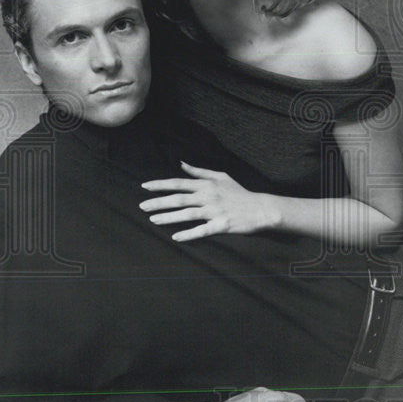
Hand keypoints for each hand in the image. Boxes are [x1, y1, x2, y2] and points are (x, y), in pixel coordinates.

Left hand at [140, 162, 280, 240]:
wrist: (260, 208)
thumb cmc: (239, 193)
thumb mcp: (221, 177)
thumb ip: (200, 172)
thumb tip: (181, 164)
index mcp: (207, 184)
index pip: (179, 183)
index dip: (161, 185)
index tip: (144, 187)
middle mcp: (209, 196)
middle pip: (179, 198)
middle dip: (158, 202)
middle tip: (142, 207)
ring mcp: (215, 211)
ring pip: (187, 214)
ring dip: (168, 217)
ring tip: (153, 220)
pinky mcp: (222, 225)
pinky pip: (202, 230)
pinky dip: (189, 234)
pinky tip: (176, 237)